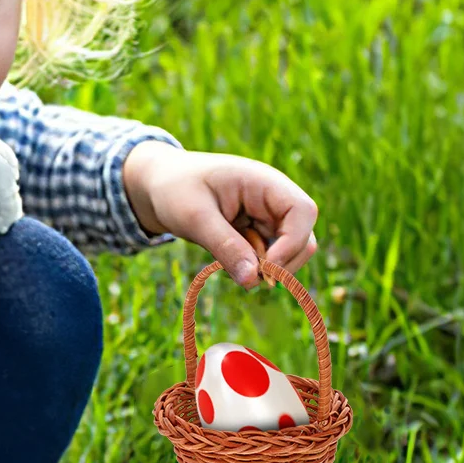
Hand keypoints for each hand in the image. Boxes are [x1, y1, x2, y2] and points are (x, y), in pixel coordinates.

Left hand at [122, 141, 318, 286]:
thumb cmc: (175, 190)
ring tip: (226, 263)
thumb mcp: (194, 217)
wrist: (159, 185)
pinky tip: (226, 260)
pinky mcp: (258, 233)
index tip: (264, 268)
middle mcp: (273, 198)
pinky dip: (252, 268)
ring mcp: (268, 217)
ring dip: (264, 269)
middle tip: (243, 277)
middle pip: (303, 238)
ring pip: (288, 253)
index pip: (303, 212)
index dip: (292, 244)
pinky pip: (268, 259)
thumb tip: (253, 281)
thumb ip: (224, 246)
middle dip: (279, 264)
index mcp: (263, 181)